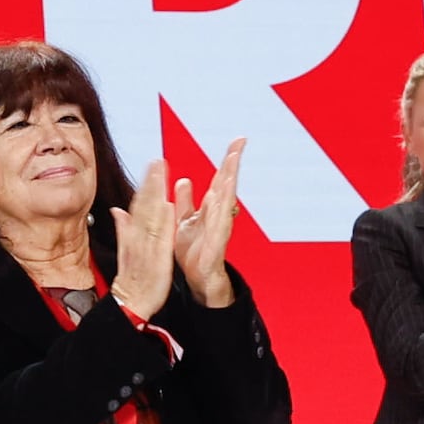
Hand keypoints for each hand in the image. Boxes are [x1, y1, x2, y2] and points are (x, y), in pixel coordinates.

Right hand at [109, 173, 183, 321]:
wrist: (131, 301)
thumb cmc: (132, 277)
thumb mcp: (125, 249)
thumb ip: (123, 228)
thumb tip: (117, 210)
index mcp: (134, 234)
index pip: (141, 204)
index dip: (146, 184)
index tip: (152, 165)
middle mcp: (139, 237)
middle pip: (145, 205)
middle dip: (151, 182)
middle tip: (157, 162)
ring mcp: (147, 246)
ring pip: (151, 215)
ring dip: (156, 194)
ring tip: (161, 176)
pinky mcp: (157, 258)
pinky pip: (159, 237)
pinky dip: (162, 221)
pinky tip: (167, 206)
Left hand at [174, 138, 248, 302]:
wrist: (196, 282)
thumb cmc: (193, 253)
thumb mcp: (184, 222)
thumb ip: (185, 202)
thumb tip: (184, 180)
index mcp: (209, 209)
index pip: (220, 179)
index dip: (228, 160)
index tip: (238, 141)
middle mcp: (217, 217)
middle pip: (227, 187)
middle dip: (232, 166)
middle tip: (239, 146)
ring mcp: (218, 232)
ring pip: (226, 205)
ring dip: (229, 186)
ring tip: (232, 168)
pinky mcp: (215, 249)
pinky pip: (220, 230)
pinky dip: (222, 216)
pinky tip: (225, 202)